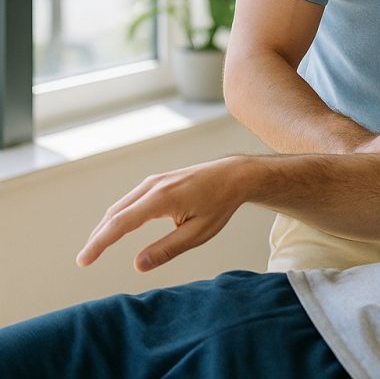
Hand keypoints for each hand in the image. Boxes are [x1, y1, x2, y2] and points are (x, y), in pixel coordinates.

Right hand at [76, 158, 245, 271]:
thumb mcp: (198, 232)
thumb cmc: (220, 204)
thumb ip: (168, 249)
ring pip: (120, 205)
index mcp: (162, 198)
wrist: (234, 175)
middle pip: (115, 213)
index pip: (121, 223)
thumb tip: (138, 265)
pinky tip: (115, 228)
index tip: (84, 260)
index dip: (100, 243)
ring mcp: (154, 181)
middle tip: (84, 259)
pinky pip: (130, 200)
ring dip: (106, 226)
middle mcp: (153, 186)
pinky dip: (118, 215)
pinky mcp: (157, 181)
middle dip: (98, 237)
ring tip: (95, 248)